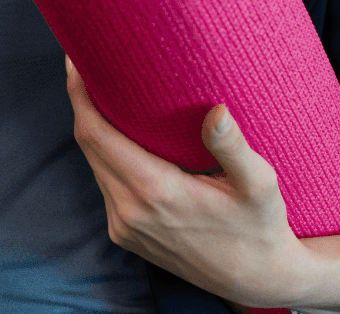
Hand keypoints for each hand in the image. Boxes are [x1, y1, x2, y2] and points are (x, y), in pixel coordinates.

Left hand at [66, 59, 339, 311]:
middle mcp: (131, 210)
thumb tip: (216, 111)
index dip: (80, 94)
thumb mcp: (259, 186)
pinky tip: (119, 133)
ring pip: (95, 164)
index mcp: (156, 192)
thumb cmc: (261, 228)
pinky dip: (106, 154)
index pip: (97, 133)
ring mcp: (125, 226)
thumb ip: (234, 149)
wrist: (257, 280)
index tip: (78, 60)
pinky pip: (105, 184)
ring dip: (94, 128)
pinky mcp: (126, 234)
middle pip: (88, 144)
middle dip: (83, 101)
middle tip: (89, 61)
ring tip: (103, 90)